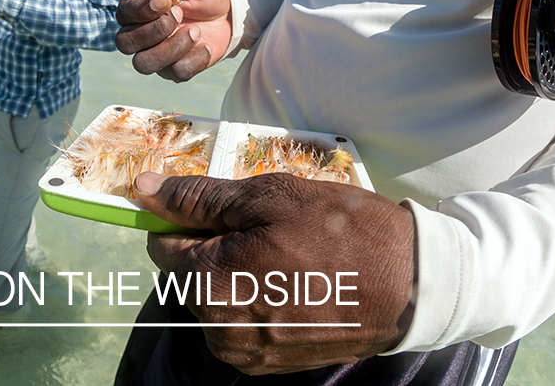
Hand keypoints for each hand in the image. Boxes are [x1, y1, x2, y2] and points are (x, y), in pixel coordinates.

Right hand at [115, 0, 231, 81]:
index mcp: (138, 7)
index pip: (124, 14)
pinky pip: (176, 73)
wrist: (227, 14)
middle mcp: (140, 33)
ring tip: (196, 31)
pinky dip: (195, 59)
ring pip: (144, 63)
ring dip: (172, 48)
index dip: (142, 11)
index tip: (168, 1)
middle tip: (180, 14)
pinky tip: (206, 45)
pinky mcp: (174, 69)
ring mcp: (155, 53)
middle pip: (125, 43)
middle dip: (154, 31)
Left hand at [132, 172, 414, 374]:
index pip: (161, 244)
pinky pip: (240, 324)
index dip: (187, 217)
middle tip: (268, 227)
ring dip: (234, 274)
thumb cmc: (341, 231)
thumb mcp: (269, 196)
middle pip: (186, 274)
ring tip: (287, 255)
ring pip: (213, 299)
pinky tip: (294, 281)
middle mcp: (216, 327)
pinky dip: (255, 300)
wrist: (410, 287)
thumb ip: (199, 197)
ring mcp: (244, 351)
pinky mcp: (268, 364)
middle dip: (213, 246)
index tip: (224, 207)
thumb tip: (143, 190)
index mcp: (209, 281)